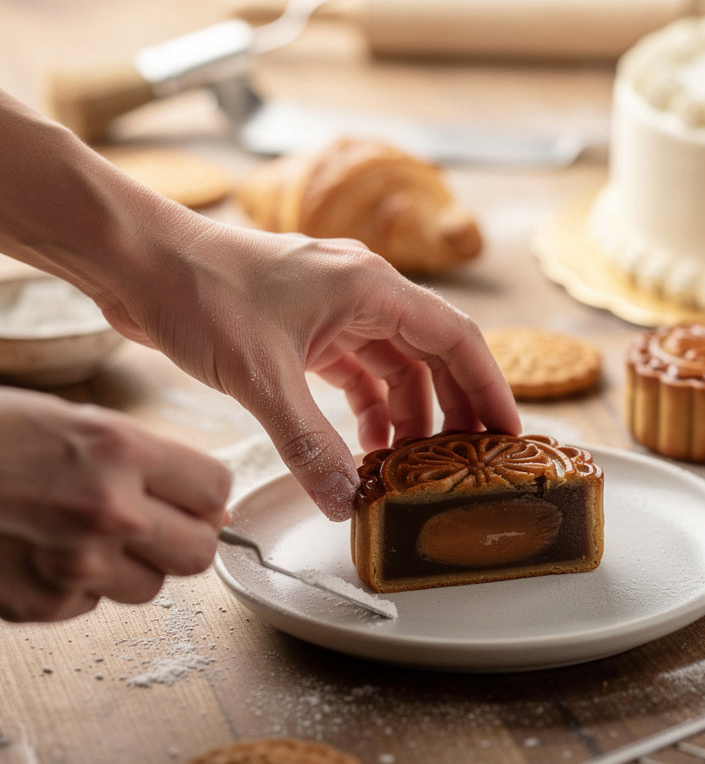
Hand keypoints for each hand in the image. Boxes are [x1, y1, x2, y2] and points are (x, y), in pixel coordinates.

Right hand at [0, 388, 230, 622]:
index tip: (190, 496)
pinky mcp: (41, 605)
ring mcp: (75, 563)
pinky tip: (41, 552)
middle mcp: (108, 509)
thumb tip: (204, 503)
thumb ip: (144, 462)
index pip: (216, 490)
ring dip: (129, 567)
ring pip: (150, 587)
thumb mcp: (76, 424)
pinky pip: (92, 604)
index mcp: (120, 450)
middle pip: (199, 552)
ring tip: (82, 534)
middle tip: (154, 525)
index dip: (205, 496)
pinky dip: (77, 585)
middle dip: (183, 540)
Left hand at [96, 222, 521, 520]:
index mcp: (370, 287)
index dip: (488, 387)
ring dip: (402, 417)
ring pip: (392, 368)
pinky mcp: (305, 328)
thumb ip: (308, 443)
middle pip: (431, 355)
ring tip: (403, 467)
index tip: (507, 433)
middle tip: (464, 463)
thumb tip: (344, 502)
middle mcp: (362, 293)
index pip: (455, 338)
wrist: (138, 262)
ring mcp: (333, 309)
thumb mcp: (261, 377)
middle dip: (450, 410)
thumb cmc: (199, 291)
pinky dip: (364, 409)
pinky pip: (354, 373)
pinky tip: (360, 446)